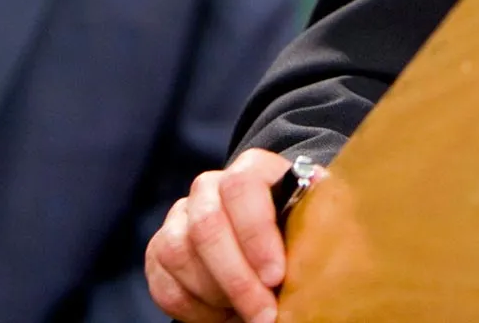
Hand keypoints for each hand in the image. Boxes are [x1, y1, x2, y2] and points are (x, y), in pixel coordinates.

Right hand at [148, 148, 302, 322]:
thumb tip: (319, 258)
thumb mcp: (315, 226)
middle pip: (207, 224)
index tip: (276, 276)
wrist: (271, 244)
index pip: (242, 187)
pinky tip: (221, 314)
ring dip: (215, 293)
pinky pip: (164, 282)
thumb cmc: (298, 235)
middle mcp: (210, 187)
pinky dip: (193, 308)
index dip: (256, 233)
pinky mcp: (159, 250)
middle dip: (237, 278)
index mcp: (252, 170)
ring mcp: (180, 217)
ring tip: (246, 311)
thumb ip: (316, 230)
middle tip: (264, 313)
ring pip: (178, 253)